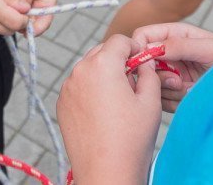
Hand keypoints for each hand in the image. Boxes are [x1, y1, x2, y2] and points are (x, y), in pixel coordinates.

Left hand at [0, 0, 55, 35]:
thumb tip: (23, 12)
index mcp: (46, 1)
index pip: (44, 21)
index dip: (37, 29)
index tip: (26, 30)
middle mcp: (35, 4)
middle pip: (29, 22)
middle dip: (20, 25)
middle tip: (10, 23)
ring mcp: (22, 1)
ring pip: (16, 17)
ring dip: (9, 18)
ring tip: (1, 15)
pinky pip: (6, 8)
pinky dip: (2, 10)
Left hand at [57, 35, 161, 184]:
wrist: (105, 171)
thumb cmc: (130, 139)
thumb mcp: (150, 101)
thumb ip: (148, 72)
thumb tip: (144, 62)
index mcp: (103, 64)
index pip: (120, 40)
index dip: (134, 47)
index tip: (143, 60)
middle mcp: (80, 70)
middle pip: (102, 52)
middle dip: (118, 60)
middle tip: (133, 81)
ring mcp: (67, 88)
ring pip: (88, 68)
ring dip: (103, 75)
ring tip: (118, 100)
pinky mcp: (62, 104)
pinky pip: (78, 86)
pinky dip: (90, 90)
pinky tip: (103, 111)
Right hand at [131, 23, 212, 112]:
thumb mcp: (210, 48)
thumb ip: (181, 45)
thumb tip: (151, 47)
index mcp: (176, 35)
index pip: (144, 36)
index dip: (138, 48)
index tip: (143, 63)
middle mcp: (171, 54)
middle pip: (144, 64)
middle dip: (158, 74)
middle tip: (178, 81)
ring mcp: (173, 75)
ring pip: (152, 84)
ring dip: (169, 90)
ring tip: (190, 88)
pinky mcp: (177, 95)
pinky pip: (162, 101)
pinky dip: (173, 103)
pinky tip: (190, 98)